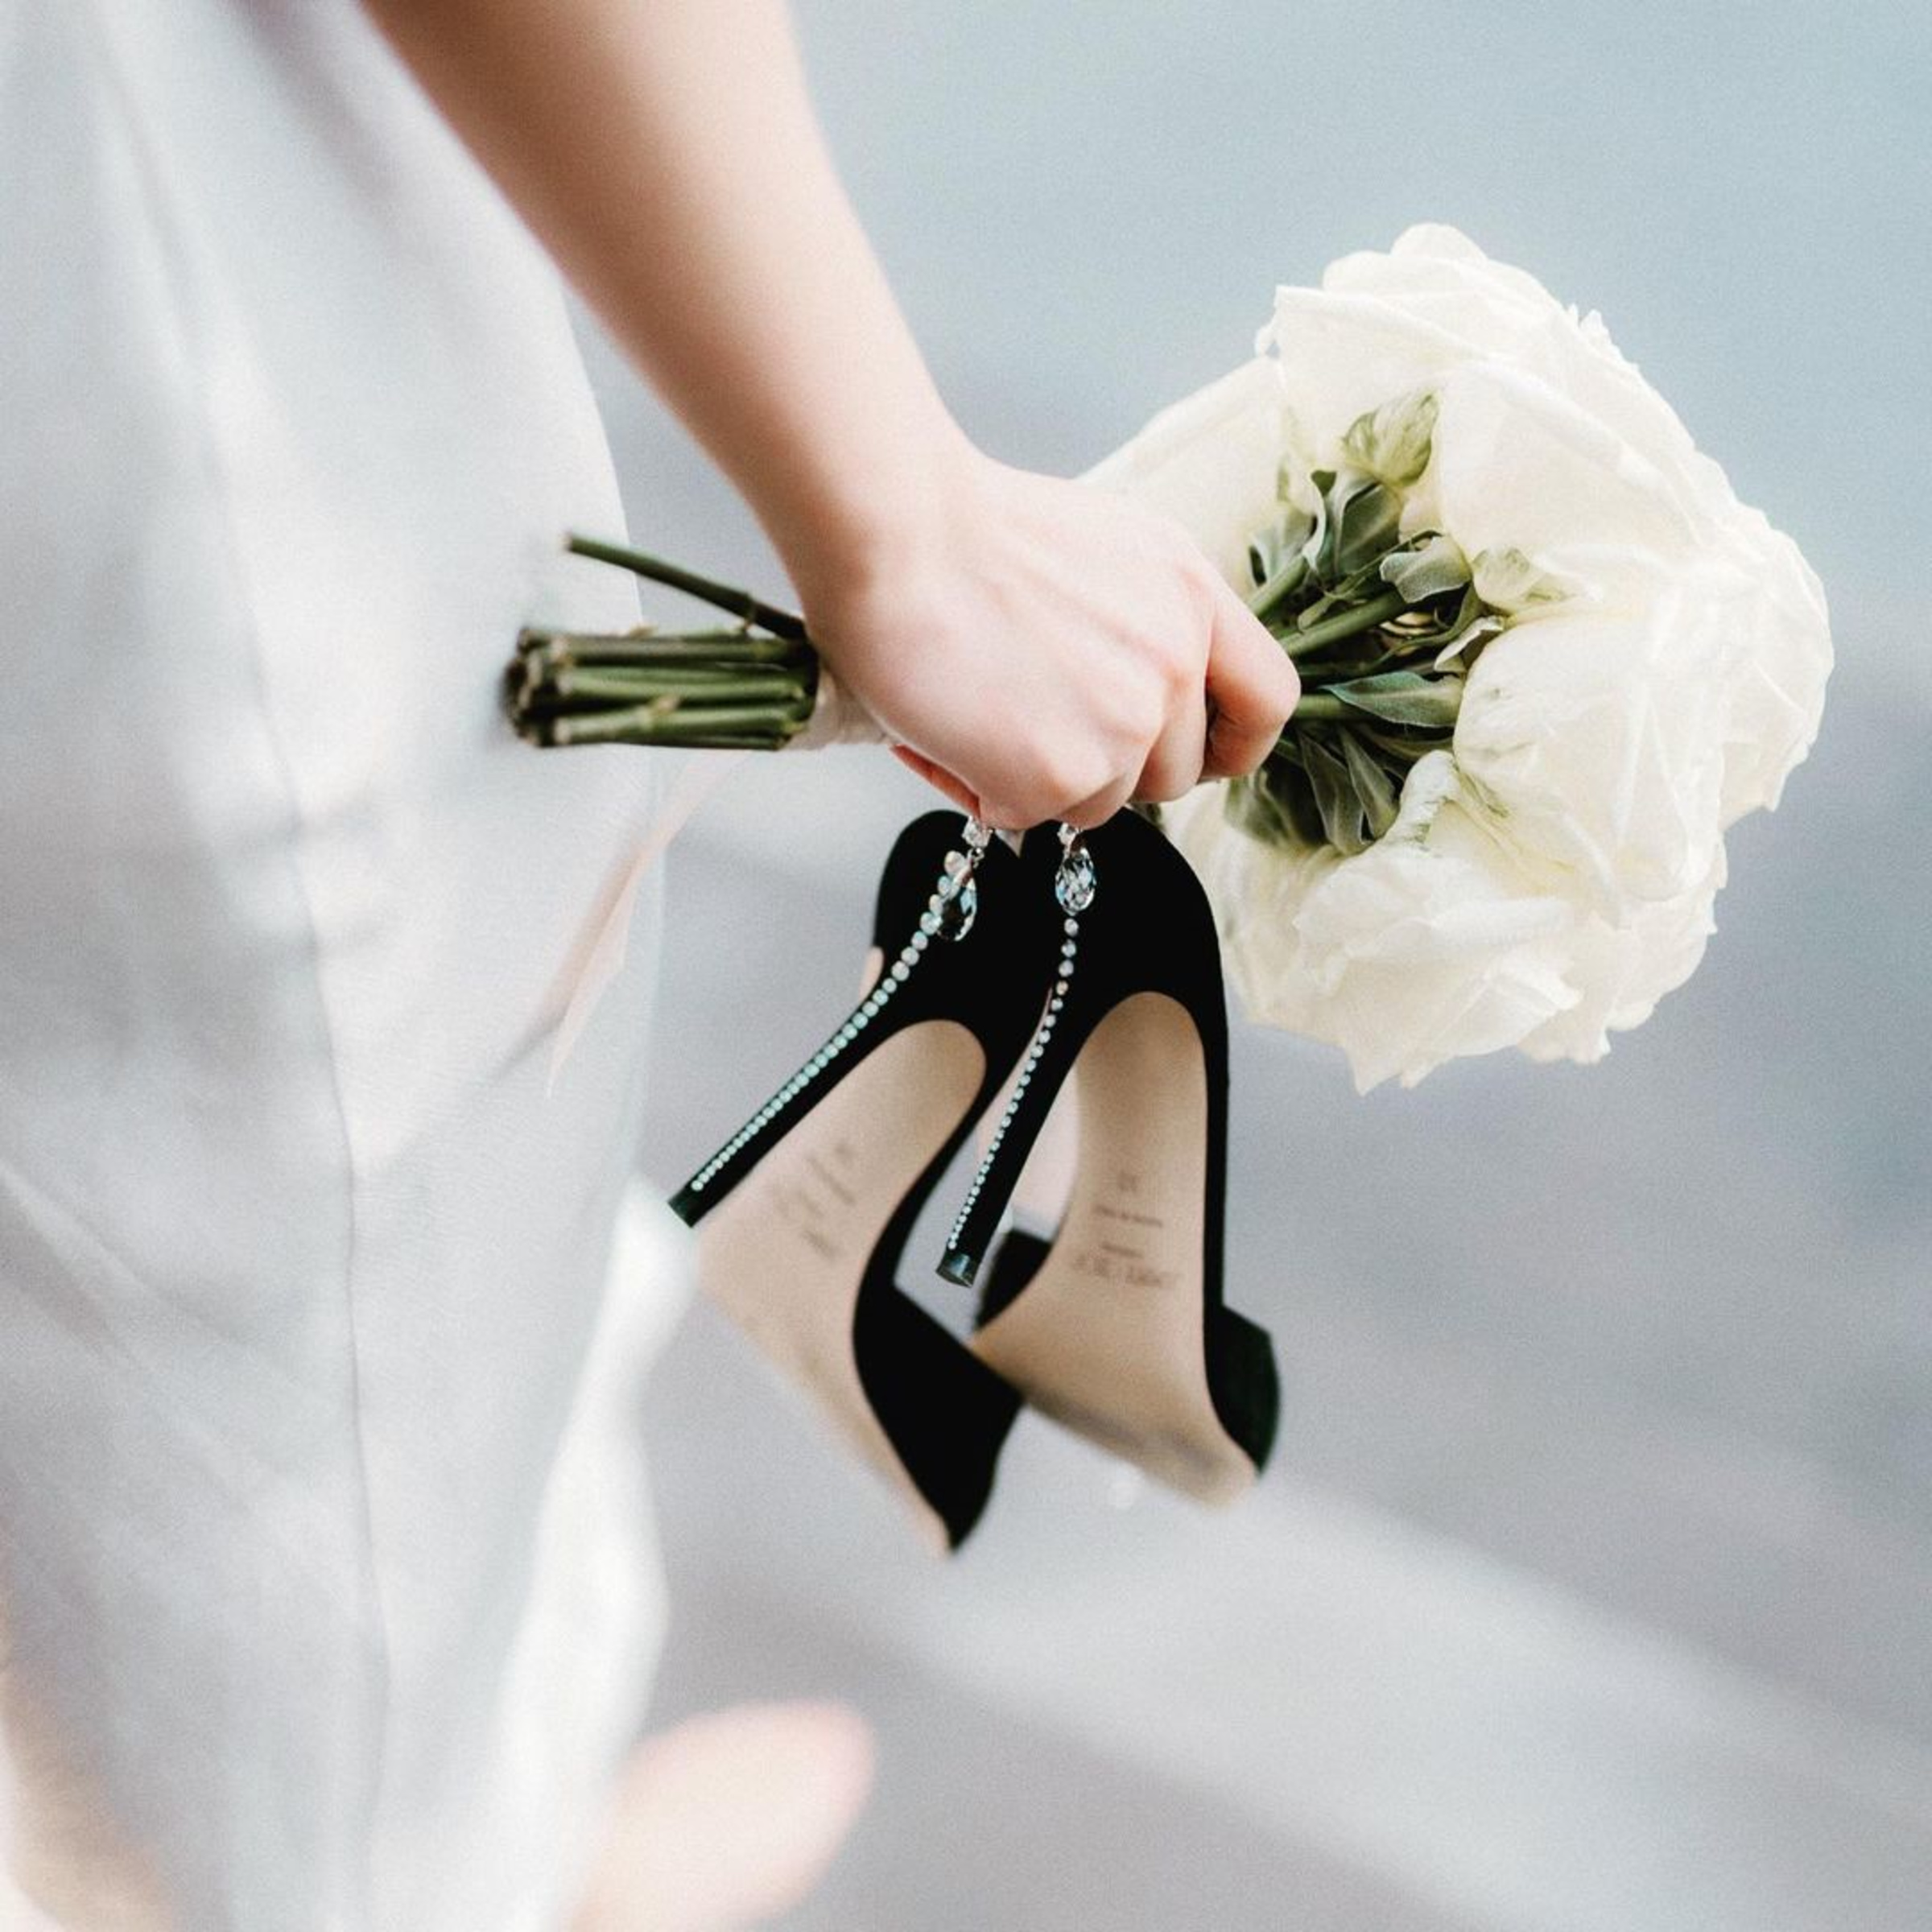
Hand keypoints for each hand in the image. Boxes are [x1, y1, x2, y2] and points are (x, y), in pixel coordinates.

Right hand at [793, 446, 1300, 829]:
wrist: (896, 531)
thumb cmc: (967, 530)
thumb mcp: (1104, 549)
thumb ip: (1146, 620)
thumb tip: (1134, 689)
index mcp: (1193, 595)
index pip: (1267, 701)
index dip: (1232, 744)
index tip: (1197, 754)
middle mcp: (1174, 662)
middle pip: (1175, 772)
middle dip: (1112, 768)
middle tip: (1036, 727)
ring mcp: (1126, 725)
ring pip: (1102, 803)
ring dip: (1042, 780)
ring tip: (977, 715)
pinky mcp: (1063, 774)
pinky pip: (1029, 818)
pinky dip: (980, 789)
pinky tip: (941, 733)